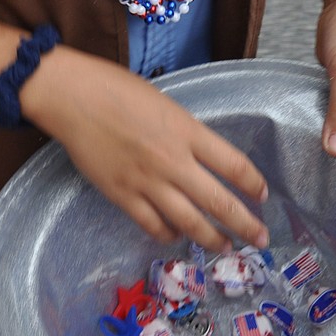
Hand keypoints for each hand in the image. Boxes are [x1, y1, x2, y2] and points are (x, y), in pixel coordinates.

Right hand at [22, 47, 269, 251]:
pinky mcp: (122, 196)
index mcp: (186, 130)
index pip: (234, 165)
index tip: (262, 194)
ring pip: (190, 223)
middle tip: (261, 240)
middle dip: (246, 226)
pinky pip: (154, 226)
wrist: (72, 96)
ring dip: (213, 239)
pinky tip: (178, 236)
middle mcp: (173, 161)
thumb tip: (199, 156)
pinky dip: (170, 235)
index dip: (253, 184)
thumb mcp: (163, 102)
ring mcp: (147, 182)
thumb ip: (184, 131)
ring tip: (226, 247)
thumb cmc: (115, 88)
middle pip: (219, 203)